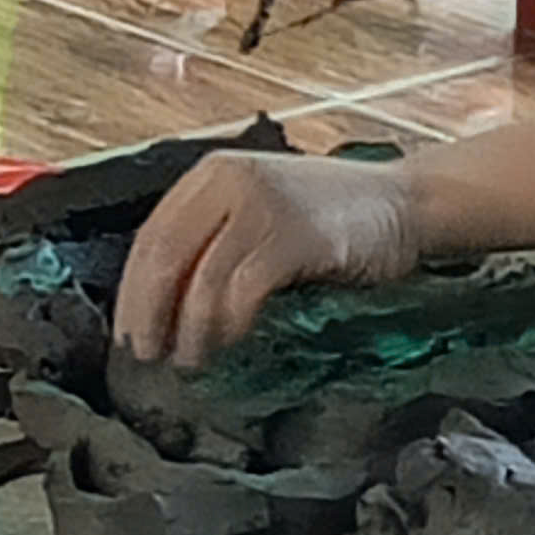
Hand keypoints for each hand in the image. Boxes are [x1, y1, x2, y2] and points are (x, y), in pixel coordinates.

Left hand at [113, 151, 418, 368]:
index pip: (152, 236)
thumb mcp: (261, 212)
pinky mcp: (294, 234)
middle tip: (145, 354)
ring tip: (189, 360)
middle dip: (148, 313)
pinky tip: (228, 341)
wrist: (405, 204)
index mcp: (213, 174)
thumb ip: (216, 237)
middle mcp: (230, 180)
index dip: (132, 291)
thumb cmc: (334, 216)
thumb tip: (164, 300)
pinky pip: (241, 289)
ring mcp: (263, 204)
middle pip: (164, 256)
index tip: (129, 331)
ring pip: (200, 278)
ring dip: (188, 329)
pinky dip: (227, 323)